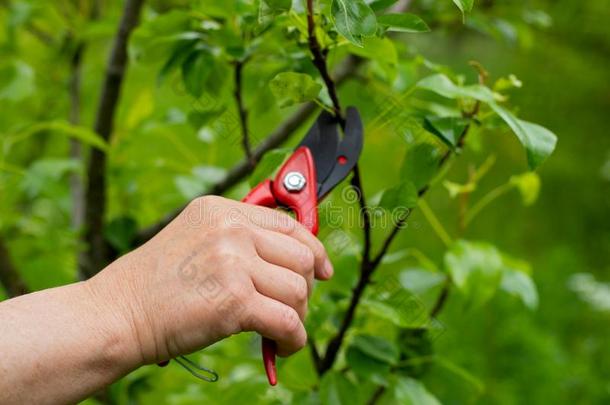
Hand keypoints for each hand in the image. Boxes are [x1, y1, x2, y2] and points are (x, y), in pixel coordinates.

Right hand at [86, 196, 332, 365]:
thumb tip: (292, 259)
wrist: (117, 313)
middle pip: (302, 257)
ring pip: (299, 290)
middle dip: (305, 288)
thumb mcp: (196, 240)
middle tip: (292, 307)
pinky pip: (289, 321)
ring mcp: (233, 263)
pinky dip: (294, 339)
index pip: (288, 224)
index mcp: (221, 210)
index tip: (324, 270)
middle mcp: (230, 230)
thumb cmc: (155, 284)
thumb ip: (239, 240)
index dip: (314, 249)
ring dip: (298, 315)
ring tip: (280, 329)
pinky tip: (283, 346)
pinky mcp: (234, 301)